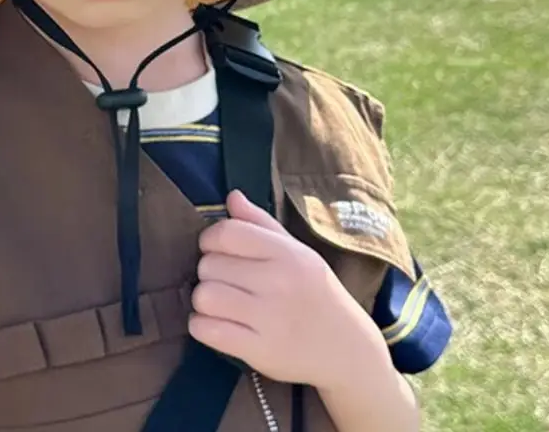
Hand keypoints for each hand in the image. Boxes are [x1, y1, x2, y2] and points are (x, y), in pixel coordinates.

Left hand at [189, 189, 390, 391]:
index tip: (214, 248)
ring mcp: (269, 320)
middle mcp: (278, 284)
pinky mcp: (259, 352)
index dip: (210, 239)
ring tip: (220, 302)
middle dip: (209, 271)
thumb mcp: (297, 251)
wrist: (347, 349)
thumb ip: (260, 223)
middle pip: (210, 265)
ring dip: (204, 300)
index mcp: (288, 254)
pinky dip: (201, 326)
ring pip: (204, 297)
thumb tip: (232, 197)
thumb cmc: (315, 292)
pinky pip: (206, 331)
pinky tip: (214, 324)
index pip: (228, 233)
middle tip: (225, 280)